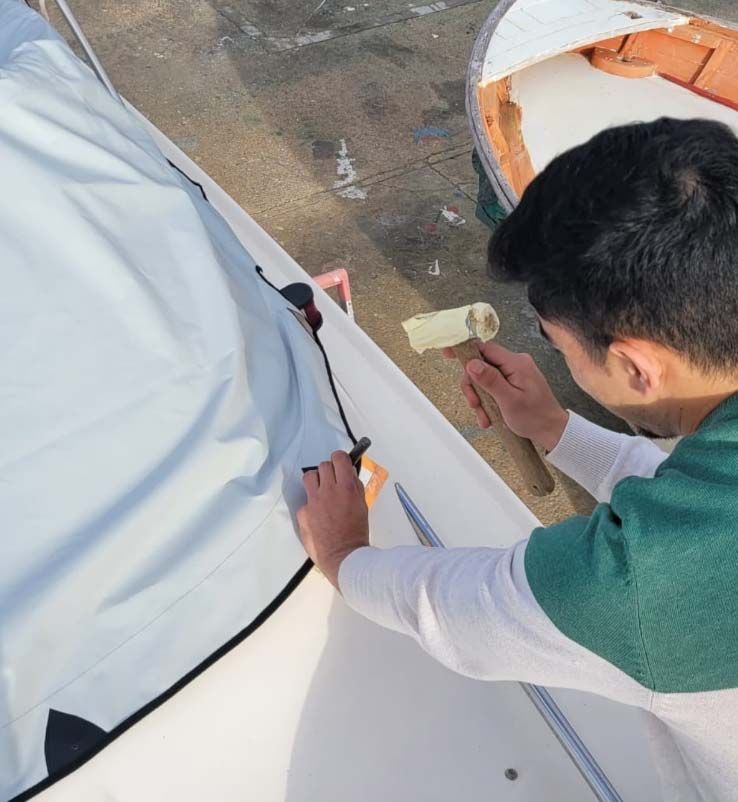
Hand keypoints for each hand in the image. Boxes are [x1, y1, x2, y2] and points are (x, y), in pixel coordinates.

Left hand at [297, 451, 368, 588]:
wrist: (344, 557)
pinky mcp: (303, 512)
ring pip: (309, 476)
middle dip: (329, 471)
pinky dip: (311, 504)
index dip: (340, 460)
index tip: (341, 465)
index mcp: (346, 487)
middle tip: (333, 482)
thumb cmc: (357, 532)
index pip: (339, 458)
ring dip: (316, 481)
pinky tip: (318, 516)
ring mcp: (313, 501)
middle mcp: (328, 490)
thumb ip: (354, 487)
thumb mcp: (362, 505)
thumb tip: (348, 474)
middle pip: (323, 465)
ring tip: (322, 493)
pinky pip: (306, 500)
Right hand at [443, 342, 567, 451]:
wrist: (552, 431)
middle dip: (474, 386)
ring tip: (484, 416)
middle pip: (481, 365)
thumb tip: (471, 364)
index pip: (485, 348)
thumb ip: (489, 380)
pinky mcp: (513, 382)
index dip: (466, 352)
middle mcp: (516, 363)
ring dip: (480, 398)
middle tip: (475, 405)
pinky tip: (489, 416)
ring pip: (484, 378)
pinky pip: (492, 386)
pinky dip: (488, 401)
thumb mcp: (508, 401)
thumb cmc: (535, 418)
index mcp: (516, 363)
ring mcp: (515, 372)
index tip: (448, 354)